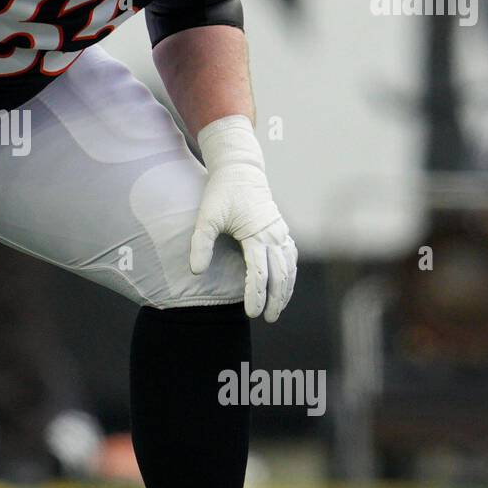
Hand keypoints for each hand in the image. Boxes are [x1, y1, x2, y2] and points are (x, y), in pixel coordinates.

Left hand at [191, 115, 296, 322]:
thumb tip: (196, 271)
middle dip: (276, 299)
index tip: (252, 312)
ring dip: (286, 289)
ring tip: (277, 309)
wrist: (240, 170)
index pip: (260, 272)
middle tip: (268, 318)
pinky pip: (291, 257)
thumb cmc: (221, 192)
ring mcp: (281, 232)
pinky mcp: (281, 230)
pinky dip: (291, 274)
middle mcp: (274, 235)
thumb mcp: (206, 216)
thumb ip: (201, 243)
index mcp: (256, 234)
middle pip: (280, 275)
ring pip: (290, 267)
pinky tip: (286, 286)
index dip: (257, 294)